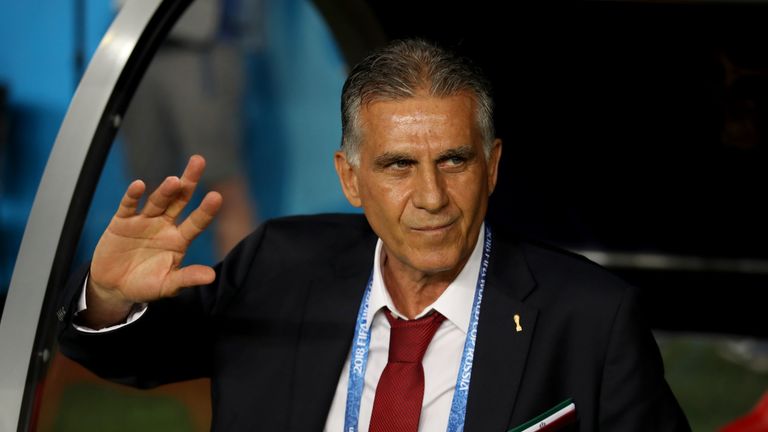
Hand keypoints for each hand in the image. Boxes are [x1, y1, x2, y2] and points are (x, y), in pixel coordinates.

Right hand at [83, 155, 221, 326]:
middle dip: (189, 182)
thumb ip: (187, 278)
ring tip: (174, 181)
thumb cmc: (145, 286)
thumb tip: (211, 277)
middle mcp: (165, 225)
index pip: (197, 222)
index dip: (206, 210)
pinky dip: (132, 196)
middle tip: (199, 161)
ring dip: (164, 191)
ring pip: (157, 202)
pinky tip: (138, 186)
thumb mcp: (167, 285)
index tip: (216, 196)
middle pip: (179, 200)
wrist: (114, 287)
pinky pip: (128, 206)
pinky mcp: (122, 222)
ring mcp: (144, 221)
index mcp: (179, 239)